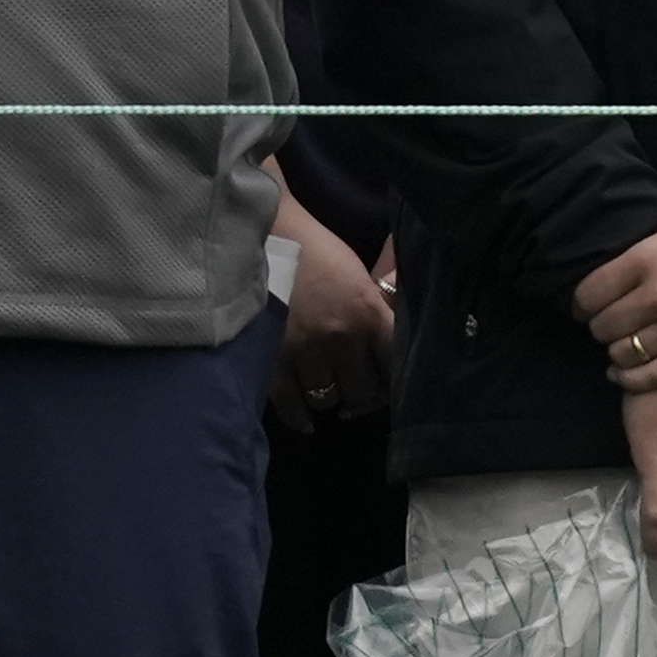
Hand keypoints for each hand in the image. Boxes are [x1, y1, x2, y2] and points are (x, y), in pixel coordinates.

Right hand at [270, 184, 397, 429]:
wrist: (259, 237)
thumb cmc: (313, 251)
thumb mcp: (357, 273)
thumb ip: (378, 308)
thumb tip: (397, 334)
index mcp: (368, 313)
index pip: (395, 366)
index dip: (392, 379)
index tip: (383, 381)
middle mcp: (341, 338)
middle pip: (363, 392)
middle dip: (360, 393)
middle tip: (354, 389)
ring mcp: (305, 354)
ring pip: (328, 400)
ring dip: (329, 397)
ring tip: (326, 389)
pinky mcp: (272, 363)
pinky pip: (291, 406)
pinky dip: (300, 417)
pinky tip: (306, 419)